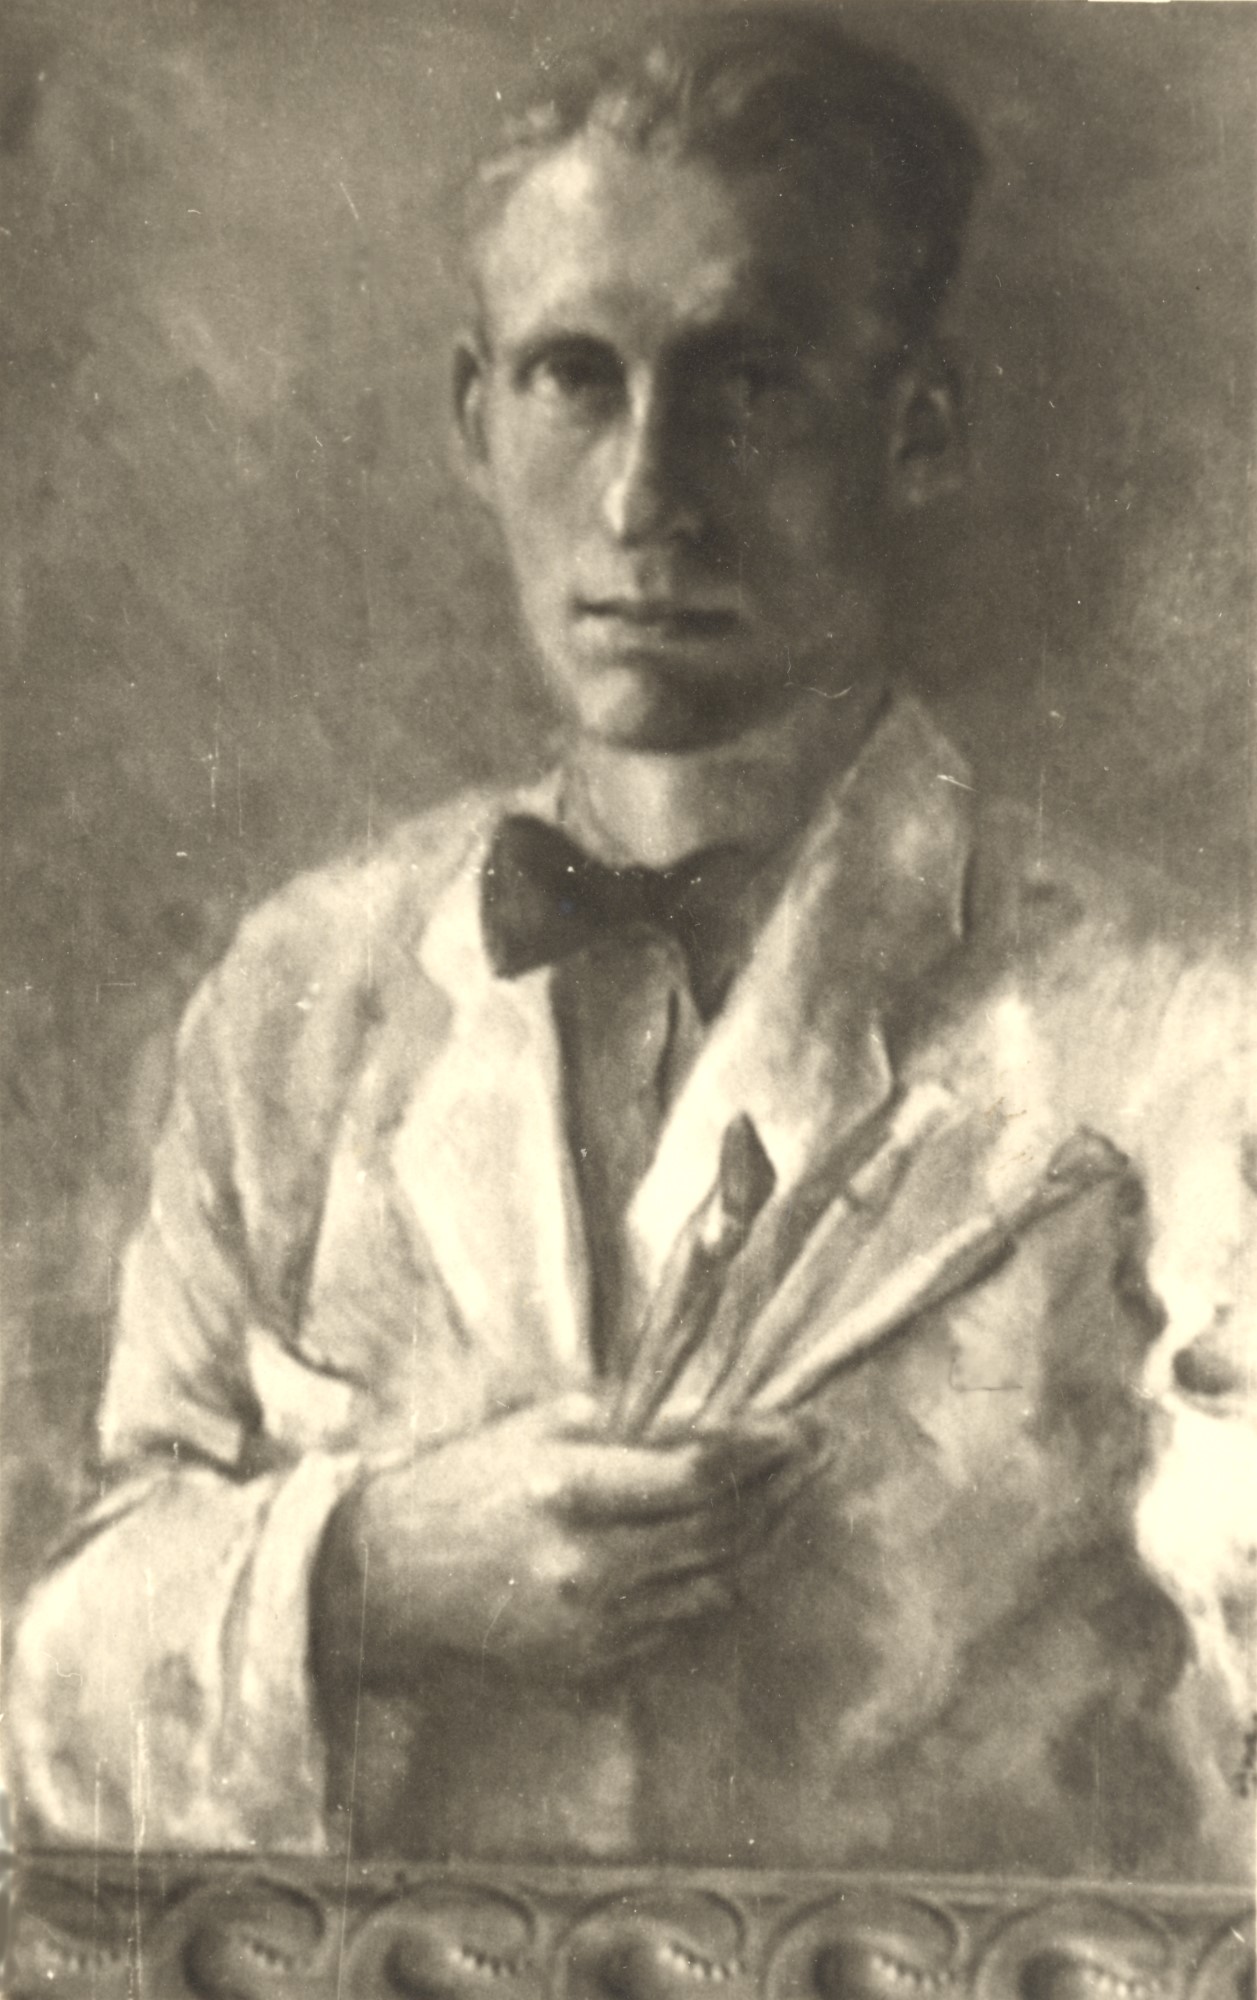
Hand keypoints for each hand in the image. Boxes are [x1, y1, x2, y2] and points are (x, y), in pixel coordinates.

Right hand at [312, 1394, 815, 1695]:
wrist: (385, 1583)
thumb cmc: (463, 1487)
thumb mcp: (539, 1428)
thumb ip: (628, 1423)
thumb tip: (713, 1414)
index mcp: (571, 1488)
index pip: (700, 1472)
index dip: (764, 1449)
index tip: (803, 1425)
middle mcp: (589, 1563)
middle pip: (722, 1530)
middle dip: (782, 1488)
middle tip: (817, 1454)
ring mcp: (592, 1624)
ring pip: (714, 1581)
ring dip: (760, 1537)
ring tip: (789, 1495)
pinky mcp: (591, 1663)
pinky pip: (680, 1621)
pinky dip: (710, 1581)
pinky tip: (727, 1547)